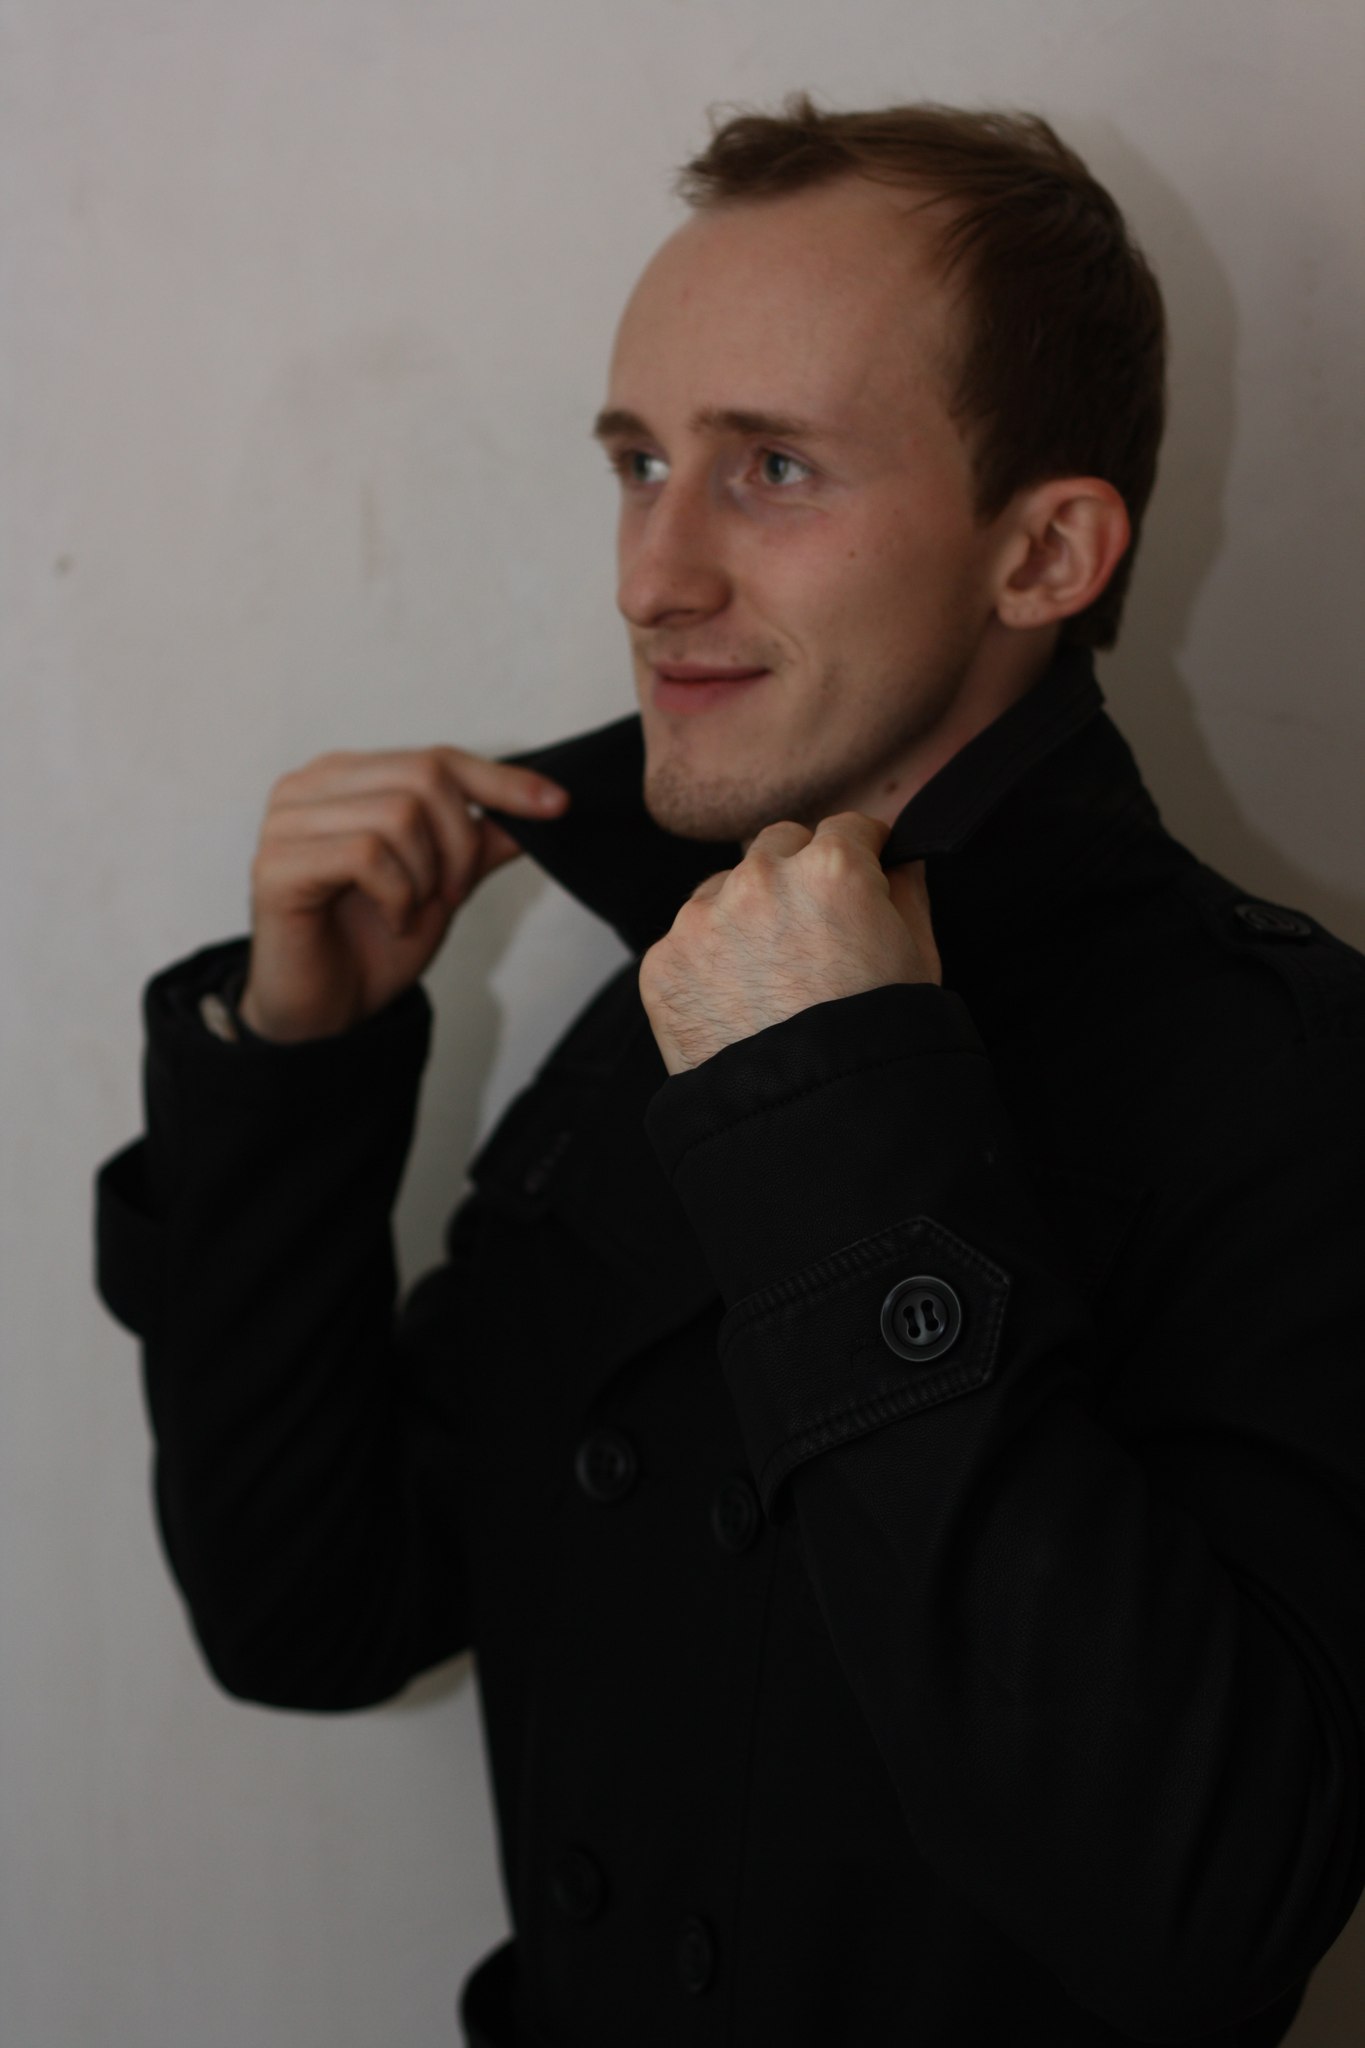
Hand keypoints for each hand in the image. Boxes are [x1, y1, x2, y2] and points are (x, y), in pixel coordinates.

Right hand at [238, 746, 568, 1041]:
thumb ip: (481, 842)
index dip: (502, 780)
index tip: (557, 804)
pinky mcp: (275, 863)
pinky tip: (391, 920)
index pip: (437, 757)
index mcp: (348, 777)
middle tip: (451, 894)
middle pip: (424, 775)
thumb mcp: (443, 885)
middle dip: (460, 843)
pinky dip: (397, 895)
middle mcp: (311, 785)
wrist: (327, 1012)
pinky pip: (367, 853)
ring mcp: (286, 820)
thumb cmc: (373, 944)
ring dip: (426, 875)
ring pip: (398, 813)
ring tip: (411, 911)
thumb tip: (544, 804)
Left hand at [639, 813, 940, 1075]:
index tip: (861, 874)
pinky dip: (708, 961)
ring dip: (746, 911)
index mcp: (832, 868)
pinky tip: (736, 1002)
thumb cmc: (876, 1043)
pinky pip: (687, 939)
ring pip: (725, 887)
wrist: (811, 1121)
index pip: (847, 827)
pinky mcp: (663, 961)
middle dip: (798, 872)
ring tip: (770, 974)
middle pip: (779, 844)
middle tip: (813, 928)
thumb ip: (908, 892)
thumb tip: (898, 862)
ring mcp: (702, 920)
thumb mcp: (920, 958)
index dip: (861, 853)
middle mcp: (759, 879)